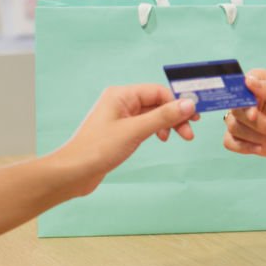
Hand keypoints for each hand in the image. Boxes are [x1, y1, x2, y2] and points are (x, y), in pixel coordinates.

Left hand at [52, 84, 199, 196]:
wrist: (72, 174)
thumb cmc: (97, 149)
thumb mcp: (135, 131)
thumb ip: (163, 116)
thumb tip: (189, 104)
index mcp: (121, 95)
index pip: (157, 92)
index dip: (177, 102)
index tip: (193, 116)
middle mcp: (121, 102)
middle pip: (157, 102)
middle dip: (175, 115)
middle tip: (189, 131)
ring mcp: (120, 117)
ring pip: (152, 115)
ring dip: (168, 124)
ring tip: (180, 137)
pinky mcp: (120, 132)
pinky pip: (145, 125)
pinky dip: (157, 130)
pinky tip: (161, 139)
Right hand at [223, 69, 265, 164]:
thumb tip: (248, 81)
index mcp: (259, 84)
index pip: (241, 84)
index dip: (244, 98)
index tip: (254, 112)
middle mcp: (247, 100)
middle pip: (237, 109)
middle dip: (258, 124)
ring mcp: (242, 119)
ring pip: (234, 126)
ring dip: (256, 136)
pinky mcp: (240, 137)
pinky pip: (229, 141)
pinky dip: (245, 147)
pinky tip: (261, 148)